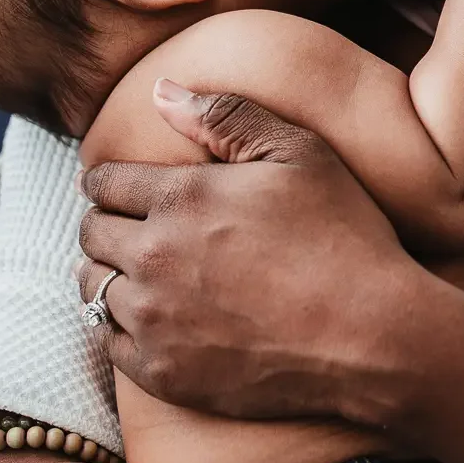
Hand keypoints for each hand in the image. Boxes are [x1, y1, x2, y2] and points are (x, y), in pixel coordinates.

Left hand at [74, 88, 463, 462]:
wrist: (373, 338)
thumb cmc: (344, 237)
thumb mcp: (301, 153)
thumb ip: (227, 115)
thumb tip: (160, 90)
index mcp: (180, 196)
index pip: (104, 182)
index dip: (108, 181)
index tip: (116, 188)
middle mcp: (154, 256)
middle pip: (90, 234)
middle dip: (104, 223)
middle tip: (127, 228)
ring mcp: (155, 319)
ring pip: (92, 288)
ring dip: (107, 275)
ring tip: (136, 273)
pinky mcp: (164, 373)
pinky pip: (111, 345)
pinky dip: (123, 329)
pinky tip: (154, 321)